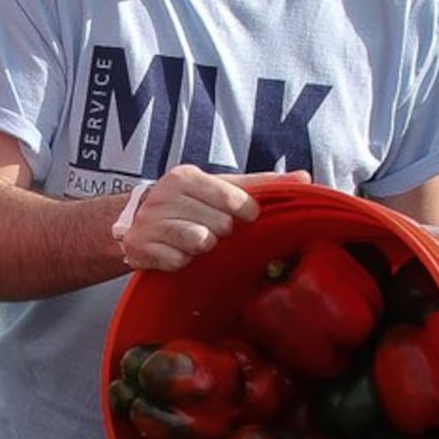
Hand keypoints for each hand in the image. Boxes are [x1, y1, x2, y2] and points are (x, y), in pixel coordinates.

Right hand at [114, 166, 258, 273]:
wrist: (134, 220)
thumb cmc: (188, 203)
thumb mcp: (220, 187)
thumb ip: (261, 183)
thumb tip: (304, 178)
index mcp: (185, 177)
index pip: (233, 199)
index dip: (246, 213)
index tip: (243, 217)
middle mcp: (164, 196)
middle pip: (220, 225)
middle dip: (220, 231)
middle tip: (209, 228)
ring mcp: (149, 222)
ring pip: (200, 242)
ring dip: (202, 247)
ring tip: (193, 240)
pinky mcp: (140, 248)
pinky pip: (178, 262)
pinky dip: (182, 261)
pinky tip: (176, 251)